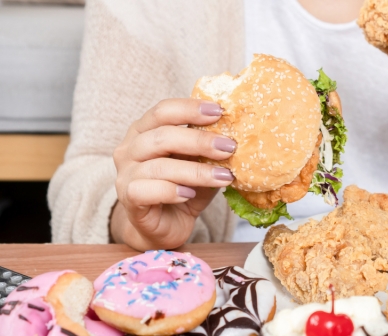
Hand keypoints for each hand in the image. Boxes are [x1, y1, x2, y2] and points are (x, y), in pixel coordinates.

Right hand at [111, 99, 235, 250]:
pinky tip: (190, 194)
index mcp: (144, 130)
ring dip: (196, 171)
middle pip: (162, 136)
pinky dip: (171, 191)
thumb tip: (236, 136)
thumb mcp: (199, 164)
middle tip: (229, 147)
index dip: (190, 109)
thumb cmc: (182, 189)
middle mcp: (130, 148)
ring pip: (159, 166)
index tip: (220, 112)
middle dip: (200, 141)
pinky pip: (146, 190)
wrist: (163, 227)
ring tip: (223, 177)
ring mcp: (125, 174)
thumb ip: (209, 150)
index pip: (163, 111)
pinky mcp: (128, 199)